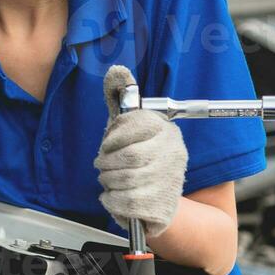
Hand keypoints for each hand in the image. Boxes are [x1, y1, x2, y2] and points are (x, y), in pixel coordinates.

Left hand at [94, 65, 187, 234]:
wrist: (163, 199)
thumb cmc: (139, 157)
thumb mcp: (128, 127)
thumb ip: (118, 98)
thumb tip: (116, 71)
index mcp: (166, 131)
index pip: (134, 127)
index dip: (112, 138)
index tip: (106, 146)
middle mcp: (173, 153)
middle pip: (130, 157)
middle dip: (107, 162)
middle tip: (102, 165)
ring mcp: (170, 180)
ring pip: (127, 180)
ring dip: (108, 181)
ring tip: (107, 179)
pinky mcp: (163, 204)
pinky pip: (127, 202)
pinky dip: (111, 200)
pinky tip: (111, 196)